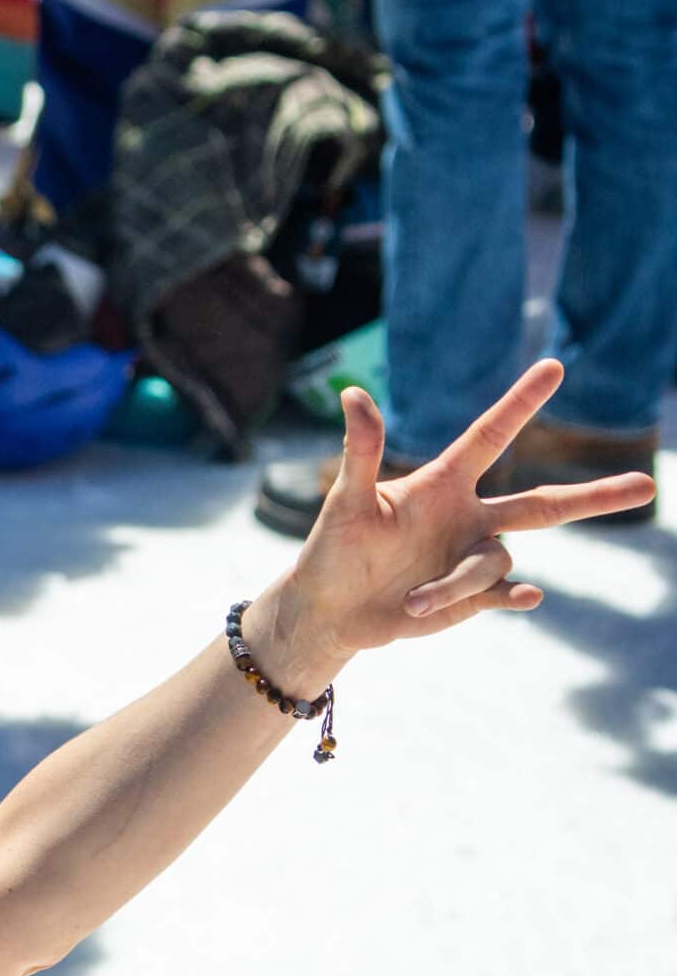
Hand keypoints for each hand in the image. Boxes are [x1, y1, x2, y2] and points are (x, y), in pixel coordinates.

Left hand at [256, 360, 656, 694]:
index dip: (520, 403)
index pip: (490, 436)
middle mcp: (469, 518)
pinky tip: (528, 597)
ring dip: (457, 582)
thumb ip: (360, 451)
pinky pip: (505, 593)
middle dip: (595, 497)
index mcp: (444, 484)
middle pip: (544, 505)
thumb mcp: (345, 502)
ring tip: (411, 600)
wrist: (330, 609)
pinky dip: (515, 595)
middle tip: (648, 485)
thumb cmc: (333, 549)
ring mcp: (473, 558)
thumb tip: (352, 393)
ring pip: (498, 560)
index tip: (554, 365)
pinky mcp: (471, 599)